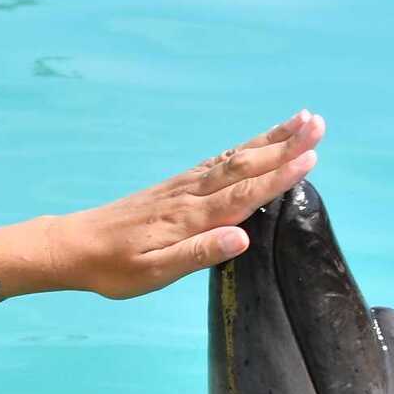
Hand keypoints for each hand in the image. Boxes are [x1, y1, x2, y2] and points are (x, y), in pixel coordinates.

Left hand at [43, 110, 325, 299]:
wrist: (74, 246)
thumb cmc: (113, 268)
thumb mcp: (154, 273)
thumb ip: (198, 254)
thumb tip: (242, 238)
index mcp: (190, 218)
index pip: (244, 193)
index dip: (279, 177)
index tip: (311, 158)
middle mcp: (190, 195)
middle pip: (245, 165)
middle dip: (284, 146)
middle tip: (319, 124)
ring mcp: (183, 187)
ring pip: (234, 158)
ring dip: (269, 139)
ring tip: (301, 120)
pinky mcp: (175, 186)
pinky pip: (217, 161)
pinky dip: (243, 148)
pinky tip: (256, 142)